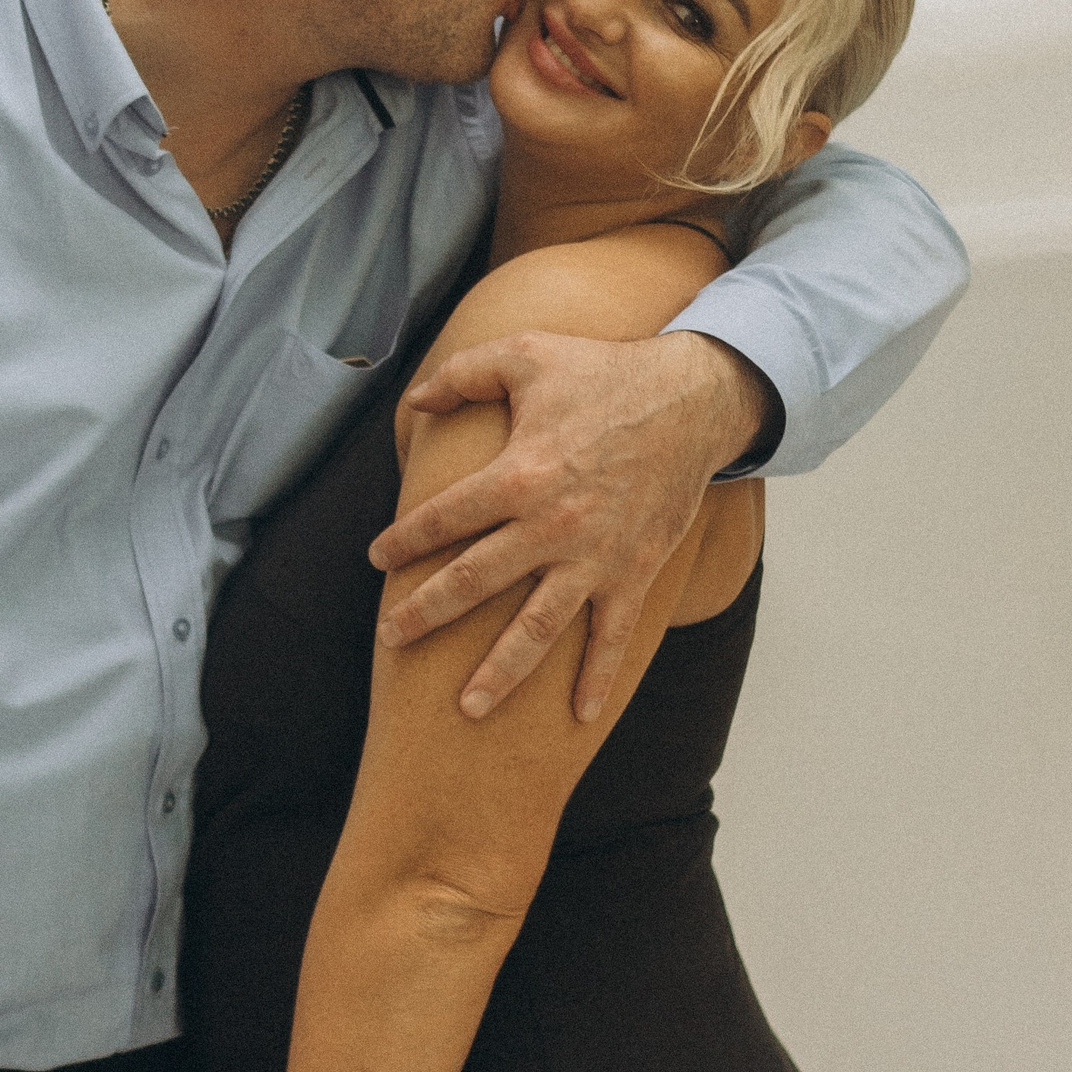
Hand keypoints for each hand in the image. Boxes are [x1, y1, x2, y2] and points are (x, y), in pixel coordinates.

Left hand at [371, 329, 771, 721]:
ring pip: (536, 627)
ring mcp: (594, 557)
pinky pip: (612, 635)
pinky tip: (580, 716)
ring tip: (467, 708)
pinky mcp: (633, 572)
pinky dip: (598, 677)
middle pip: (472, 582)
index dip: (404, 540)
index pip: (443, 519)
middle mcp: (550, 526)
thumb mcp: (526, 355)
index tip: (378, 558)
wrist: (693, 400)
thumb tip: (413, 402)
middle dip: (425, 614)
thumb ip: (461, 376)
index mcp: (518, 476)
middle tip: (390, 638)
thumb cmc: (605, 372)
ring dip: (500, 671)